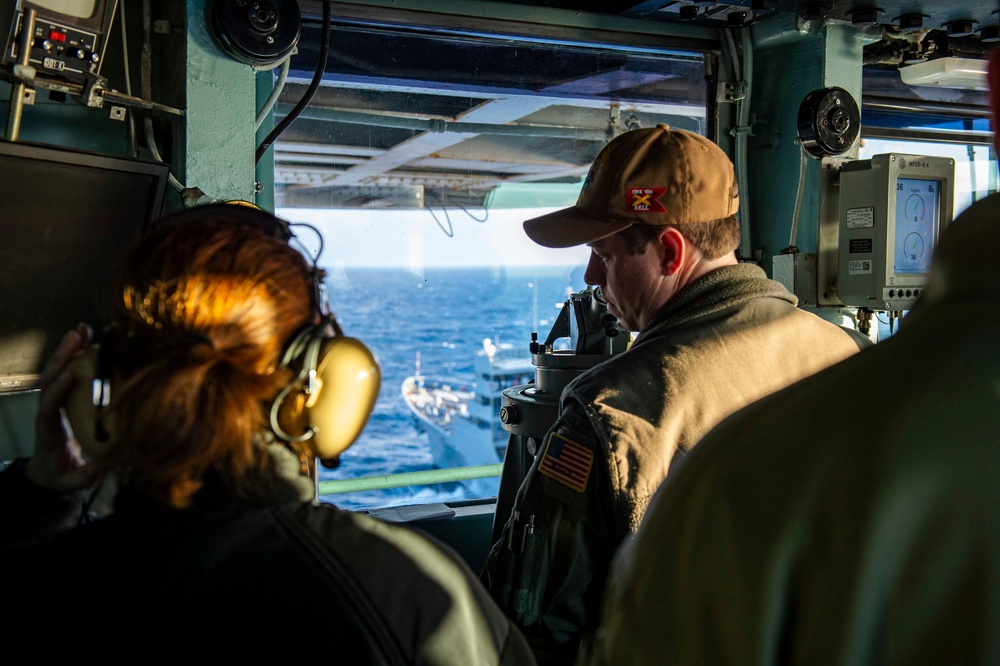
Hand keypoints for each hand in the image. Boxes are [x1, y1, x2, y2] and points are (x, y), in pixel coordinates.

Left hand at [24, 324, 104, 492]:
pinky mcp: (64, 398)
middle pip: (49, 380)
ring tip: (82, 329)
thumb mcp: (75, 480)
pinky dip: (75, 356)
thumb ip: (90, 472)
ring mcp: (54, 402)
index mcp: (48, 430)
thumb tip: (110, 460)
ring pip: (56, 372)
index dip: (58, 391)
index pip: (49, 407)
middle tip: (77, 336)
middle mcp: (48, 411)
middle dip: (62, 356)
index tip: (71, 375)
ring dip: (67, 350)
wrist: (47, 472)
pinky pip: (67, 373)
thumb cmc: (62, 475)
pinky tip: (88, 341)